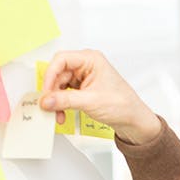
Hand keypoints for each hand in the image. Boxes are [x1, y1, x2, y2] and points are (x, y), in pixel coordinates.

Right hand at [39, 49, 161, 144]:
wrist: (133, 120)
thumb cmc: (123, 105)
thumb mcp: (90, 101)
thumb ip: (65, 100)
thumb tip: (46, 100)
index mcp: (91, 59)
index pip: (61, 59)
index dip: (50, 74)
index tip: (46, 90)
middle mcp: (87, 65)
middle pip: (58, 73)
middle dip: (52, 90)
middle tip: (48, 104)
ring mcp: (84, 77)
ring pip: (60, 84)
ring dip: (56, 99)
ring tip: (56, 113)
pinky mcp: (83, 88)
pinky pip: (65, 93)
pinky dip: (61, 103)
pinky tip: (61, 113)